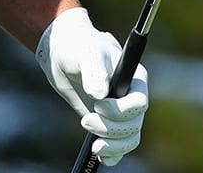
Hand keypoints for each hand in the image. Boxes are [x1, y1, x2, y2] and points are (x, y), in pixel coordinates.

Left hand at [35, 7, 148, 166]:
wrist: (64, 54)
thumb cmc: (79, 46)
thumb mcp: (87, 52)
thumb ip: (94, 71)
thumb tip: (99, 95)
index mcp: (134, 79)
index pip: (139, 103)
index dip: (122, 110)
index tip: (99, 105)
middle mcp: (130, 98)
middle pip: (133, 125)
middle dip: (111, 129)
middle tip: (86, 121)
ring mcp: (120, 112)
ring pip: (128, 138)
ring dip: (113, 146)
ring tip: (94, 146)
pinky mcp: (107, 122)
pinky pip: (118, 145)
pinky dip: (112, 154)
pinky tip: (101, 157)